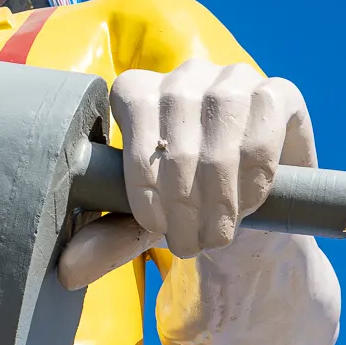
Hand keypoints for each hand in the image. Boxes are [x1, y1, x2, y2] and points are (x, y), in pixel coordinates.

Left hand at [59, 59, 315, 288]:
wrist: (246, 206)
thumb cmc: (183, 205)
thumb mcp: (143, 222)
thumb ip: (107, 239)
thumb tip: (67, 270)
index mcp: (137, 89)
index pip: (133, 119)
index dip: (142, 180)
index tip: (154, 226)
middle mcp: (183, 74)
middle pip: (176, 142)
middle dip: (181, 206)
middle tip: (187, 245)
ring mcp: (233, 77)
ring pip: (219, 142)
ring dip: (217, 202)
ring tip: (214, 236)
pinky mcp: (278, 93)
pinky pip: (260, 141)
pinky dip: (252, 184)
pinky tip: (247, 207)